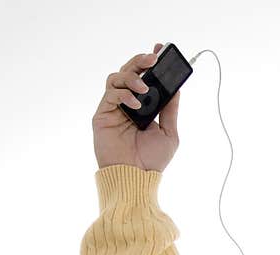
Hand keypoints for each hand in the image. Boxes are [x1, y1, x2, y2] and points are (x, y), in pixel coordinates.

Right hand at [92, 43, 180, 171]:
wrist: (135, 178)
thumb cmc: (152, 161)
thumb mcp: (169, 133)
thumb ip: (170, 110)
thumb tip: (177, 88)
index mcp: (144, 108)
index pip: (145, 78)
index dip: (150, 63)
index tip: (161, 49)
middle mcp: (128, 105)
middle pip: (129, 72)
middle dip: (141, 61)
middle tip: (153, 58)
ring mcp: (114, 109)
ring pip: (116, 77)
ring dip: (132, 77)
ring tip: (144, 88)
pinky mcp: (102, 115)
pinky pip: (110, 93)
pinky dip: (124, 93)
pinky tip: (135, 103)